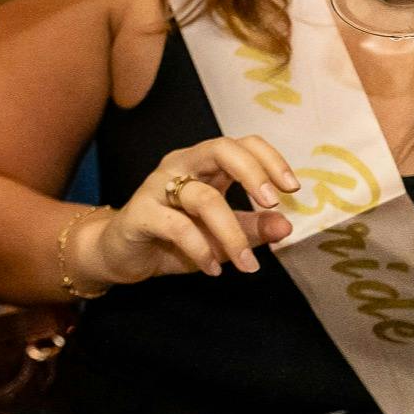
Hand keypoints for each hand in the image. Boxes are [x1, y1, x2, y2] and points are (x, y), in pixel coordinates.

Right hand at [72, 137, 296, 286]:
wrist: (121, 255)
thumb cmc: (173, 239)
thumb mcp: (221, 236)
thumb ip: (251, 229)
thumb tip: (286, 225)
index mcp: (203, 165)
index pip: (241, 144)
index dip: (269, 159)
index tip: (291, 190)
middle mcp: (180, 167)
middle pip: (220, 149)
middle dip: (252, 173)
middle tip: (272, 203)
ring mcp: (157, 187)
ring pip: (203, 197)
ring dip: (232, 234)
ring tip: (248, 265)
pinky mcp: (140, 213)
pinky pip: (177, 227)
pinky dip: (201, 250)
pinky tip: (212, 268)